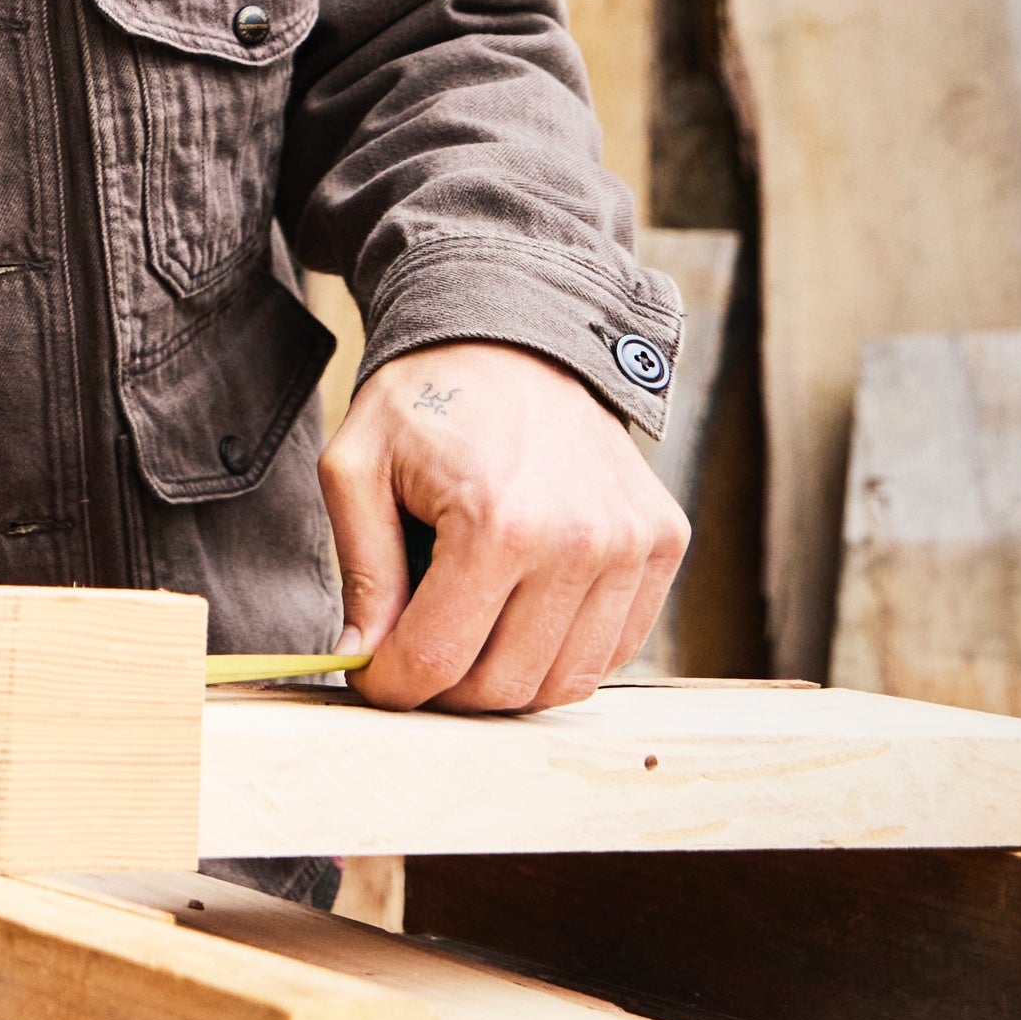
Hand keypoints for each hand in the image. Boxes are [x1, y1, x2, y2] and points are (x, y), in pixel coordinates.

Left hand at [321, 341, 687, 712]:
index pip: (437, 660)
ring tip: (468, 627)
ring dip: (508, 677)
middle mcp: (578, 541)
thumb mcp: (358, 466)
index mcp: (496, 521)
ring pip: (565, 682)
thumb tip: (363, 658)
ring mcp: (631, 545)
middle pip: (505, 686)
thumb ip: (362, 569)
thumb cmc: (426, 397)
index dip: (392, 683)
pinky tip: (524, 607)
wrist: (515, 331)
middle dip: (446, 688)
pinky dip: (563, 650)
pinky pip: (614, 649)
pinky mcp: (662, 542)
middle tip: (414, 653)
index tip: (371, 676)